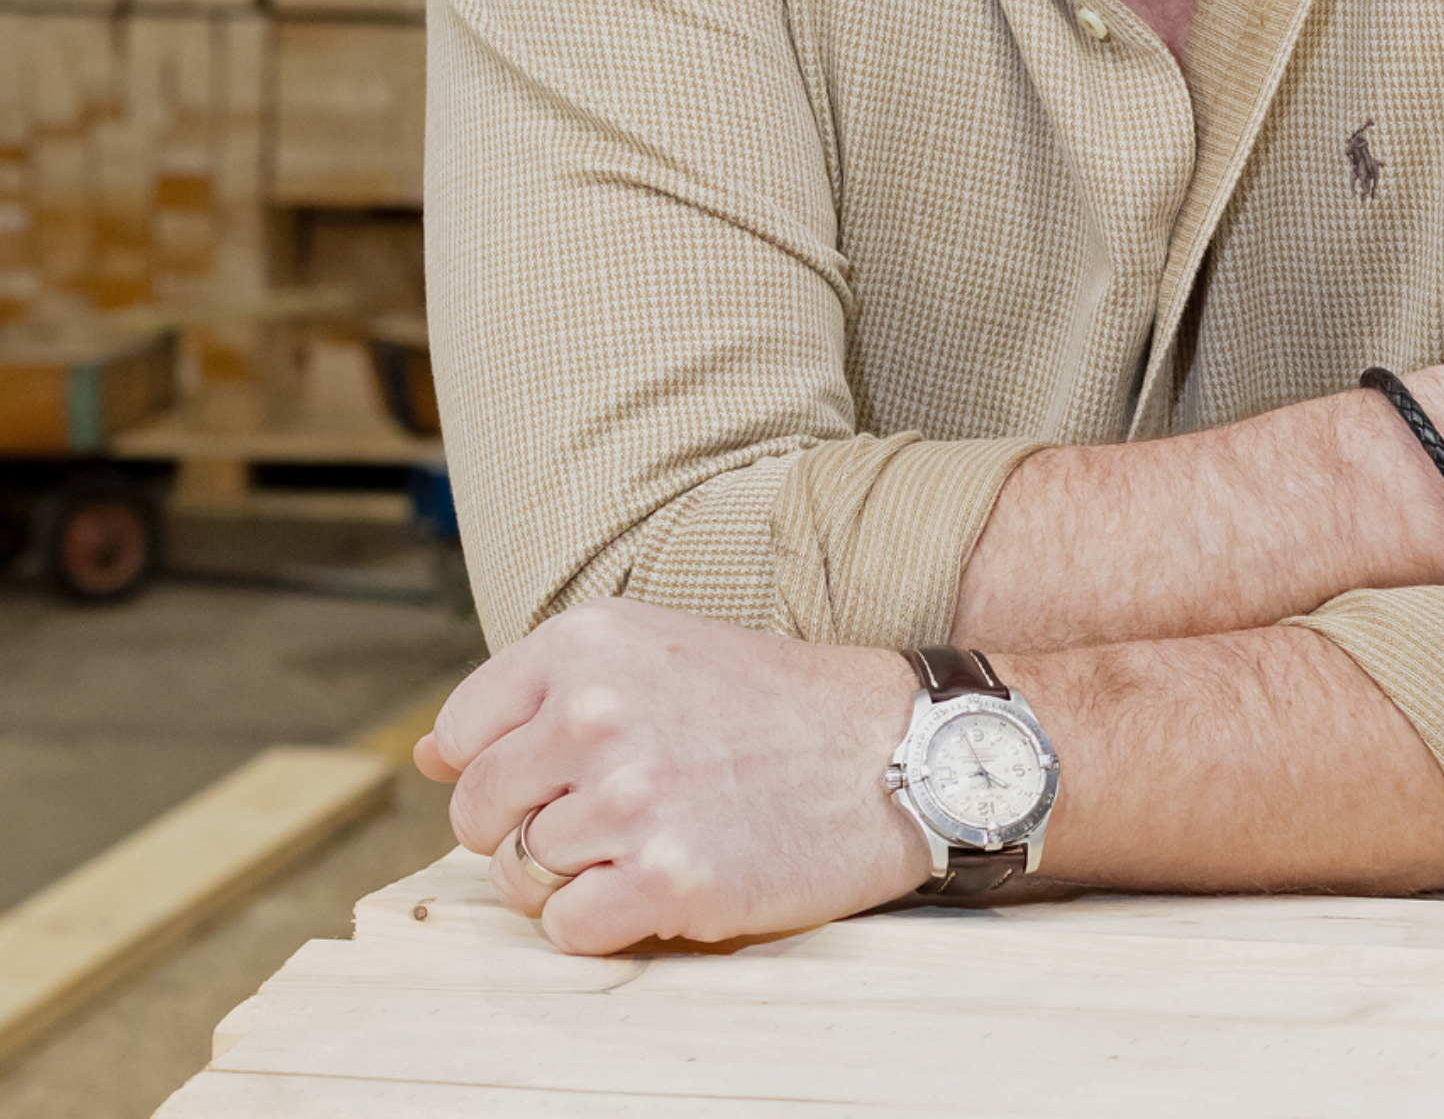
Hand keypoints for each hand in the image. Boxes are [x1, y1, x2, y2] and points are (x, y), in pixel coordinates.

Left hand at [413, 601, 928, 952]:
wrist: (890, 748)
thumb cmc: (769, 704)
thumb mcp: (650, 657)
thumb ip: (537, 700)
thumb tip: (425, 756)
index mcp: (586, 642)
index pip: (461, 733)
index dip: (498, 770)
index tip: (555, 776)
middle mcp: (595, 711)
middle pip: (478, 813)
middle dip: (523, 834)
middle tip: (606, 823)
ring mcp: (629, 797)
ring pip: (522, 877)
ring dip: (575, 879)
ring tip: (648, 845)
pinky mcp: (666, 879)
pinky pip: (570, 929)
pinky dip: (607, 923)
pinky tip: (663, 885)